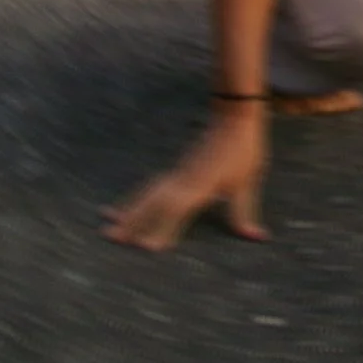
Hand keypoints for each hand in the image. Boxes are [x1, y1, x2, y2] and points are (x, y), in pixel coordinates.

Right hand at [101, 109, 269, 251]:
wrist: (233, 114)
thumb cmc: (243, 148)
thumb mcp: (248, 180)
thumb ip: (244, 211)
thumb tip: (257, 238)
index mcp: (201, 184)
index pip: (177, 210)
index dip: (162, 229)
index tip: (146, 248)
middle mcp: (183, 179)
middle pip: (151, 203)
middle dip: (132, 222)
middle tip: (110, 238)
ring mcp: (176, 173)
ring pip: (145, 194)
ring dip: (126, 211)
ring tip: (105, 226)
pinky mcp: (174, 170)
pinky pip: (148, 187)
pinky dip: (132, 199)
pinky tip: (119, 207)